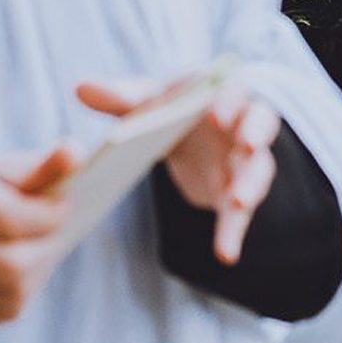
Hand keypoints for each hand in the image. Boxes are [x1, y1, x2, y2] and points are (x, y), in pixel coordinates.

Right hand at [0, 146, 79, 330]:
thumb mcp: (11, 169)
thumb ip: (45, 164)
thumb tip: (74, 153)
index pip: (6, 217)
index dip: (47, 216)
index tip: (64, 207)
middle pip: (10, 263)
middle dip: (47, 248)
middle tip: (58, 233)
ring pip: (12, 291)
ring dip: (39, 271)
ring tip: (41, 249)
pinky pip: (3, 311)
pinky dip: (23, 292)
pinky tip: (22, 270)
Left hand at [80, 77, 280, 265]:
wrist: (184, 133)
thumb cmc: (169, 107)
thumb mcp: (145, 101)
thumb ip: (118, 97)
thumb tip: (80, 89)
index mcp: (219, 92)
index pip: (233, 88)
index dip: (229, 100)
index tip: (215, 116)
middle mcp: (242, 122)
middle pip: (261, 124)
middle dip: (254, 135)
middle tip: (246, 147)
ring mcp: (245, 159)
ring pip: (258, 169)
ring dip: (251, 186)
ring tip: (239, 204)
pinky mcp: (238, 190)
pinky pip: (241, 212)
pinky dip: (234, 232)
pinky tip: (226, 254)